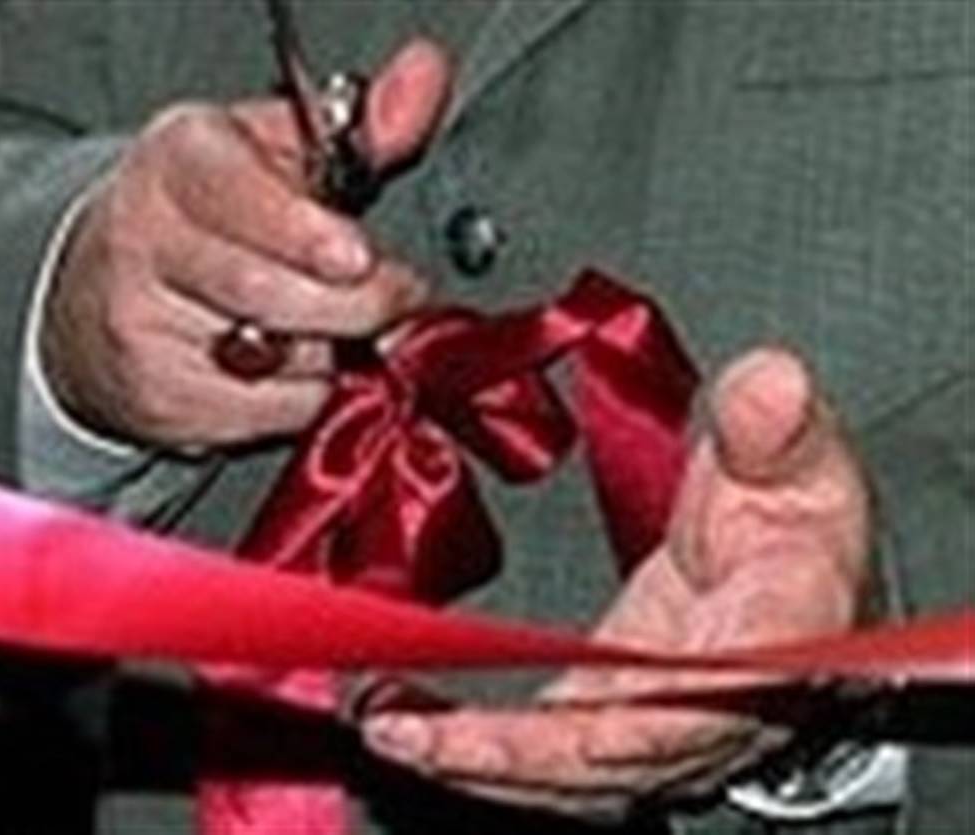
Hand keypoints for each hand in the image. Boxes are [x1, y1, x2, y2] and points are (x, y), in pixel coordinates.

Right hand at [41, 40, 451, 448]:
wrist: (101, 295)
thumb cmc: (209, 214)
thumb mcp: (274, 152)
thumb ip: (360, 127)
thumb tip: (426, 80)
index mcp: (176, 161)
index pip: (238, 197)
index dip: (306, 234)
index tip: (360, 257)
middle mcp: (145, 241)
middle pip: (269, 291)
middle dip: (358, 302)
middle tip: (398, 296)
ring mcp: (142, 328)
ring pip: (281, 359)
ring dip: (334, 348)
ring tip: (332, 324)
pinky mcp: (161, 399)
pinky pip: (274, 411)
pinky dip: (307, 394)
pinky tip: (295, 365)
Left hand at [361, 348, 871, 821]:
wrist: (794, 573)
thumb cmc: (802, 526)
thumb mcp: (801, 460)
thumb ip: (773, 429)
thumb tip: (768, 383)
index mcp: (763, 644)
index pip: (695, 700)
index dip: (622, 724)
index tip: (544, 725)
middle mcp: (702, 705)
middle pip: (603, 759)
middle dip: (502, 756)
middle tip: (403, 732)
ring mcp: (649, 721)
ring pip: (561, 771)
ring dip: (470, 759)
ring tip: (385, 728)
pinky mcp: (606, 713)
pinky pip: (539, 750)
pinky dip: (472, 744)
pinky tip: (406, 718)